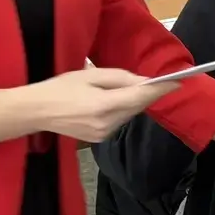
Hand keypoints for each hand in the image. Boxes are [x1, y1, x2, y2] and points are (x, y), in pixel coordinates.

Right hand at [31, 67, 167, 141]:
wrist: (36, 112)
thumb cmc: (61, 88)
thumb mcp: (90, 75)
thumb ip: (120, 78)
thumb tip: (143, 82)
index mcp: (104, 105)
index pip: (140, 98)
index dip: (160, 90)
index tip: (178, 83)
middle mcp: (107, 124)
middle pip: (137, 107)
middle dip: (145, 94)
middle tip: (152, 80)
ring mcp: (103, 134)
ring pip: (129, 114)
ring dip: (132, 102)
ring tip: (118, 89)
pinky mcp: (100, 139)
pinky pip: (119, 121)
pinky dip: (121, 110)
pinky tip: (109, 102)